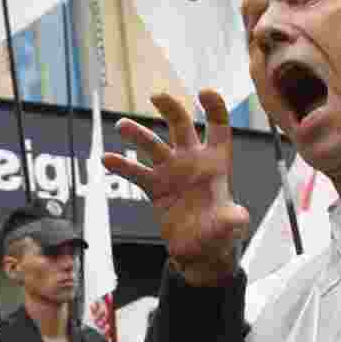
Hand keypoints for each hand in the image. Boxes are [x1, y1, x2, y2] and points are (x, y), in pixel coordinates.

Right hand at [106, 89, 249, 286]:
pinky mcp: (154, 187)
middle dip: (170, 108)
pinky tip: (106, 158)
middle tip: (157, 96)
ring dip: (137, 133)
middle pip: (181, 125)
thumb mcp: (232, 225)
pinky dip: (122, 165)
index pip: (217, 127)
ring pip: (153, 145)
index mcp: (217, 161)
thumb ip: (233, 219)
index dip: (214, 107)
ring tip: (122, 125)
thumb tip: (233, 217)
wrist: (199, 249)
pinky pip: (136, 172)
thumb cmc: (221, 232)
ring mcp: (171, 171)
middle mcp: (192, 160)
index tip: (203, 92)